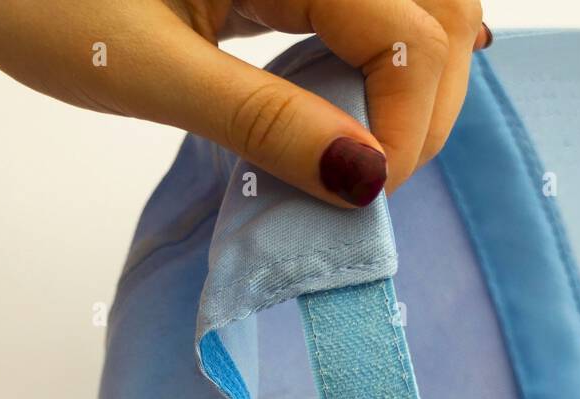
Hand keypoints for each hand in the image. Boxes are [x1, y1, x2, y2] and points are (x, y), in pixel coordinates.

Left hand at [0, 0, 488, 282]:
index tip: (371, 198)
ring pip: (414, 8)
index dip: (412, 115)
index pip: (409, 24)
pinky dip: (378, 69)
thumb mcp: (144, 69)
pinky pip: (366, 12)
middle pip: (435, 7)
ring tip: (374, 157)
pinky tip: (364, 114)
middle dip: (430, 100)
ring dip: (416, 83)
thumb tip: (366, 182)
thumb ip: (261, 119)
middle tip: (378, 186)